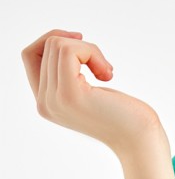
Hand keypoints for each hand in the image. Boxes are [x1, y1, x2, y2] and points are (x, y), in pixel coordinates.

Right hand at [21, 28, 163, 155]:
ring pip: (57, 44)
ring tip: (106, 73)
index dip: (52, 39)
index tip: (81, 42)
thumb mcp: (88, 89)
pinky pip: (69, 50)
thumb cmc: (123, 115)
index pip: (30, 55)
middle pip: (47, 45)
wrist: (139, 139)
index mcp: (46, 103)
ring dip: (89, 49)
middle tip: (104, 69)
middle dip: (80, 46)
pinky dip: (91, 52)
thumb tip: (60, 39)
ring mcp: (54, 99)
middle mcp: (44, 103)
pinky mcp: (69, 93)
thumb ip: (68, 73)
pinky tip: (107, 75)